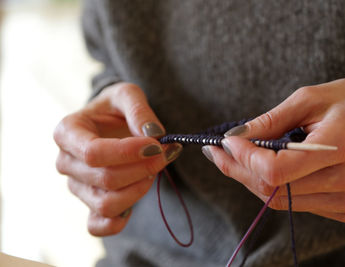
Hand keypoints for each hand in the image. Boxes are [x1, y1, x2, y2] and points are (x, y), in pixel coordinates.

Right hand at [54, 82, 181, 235]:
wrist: (110, 123)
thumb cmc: (115, 108)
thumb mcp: (127, 95)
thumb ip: (139, 109)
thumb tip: (153, 135)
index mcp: (67, 132)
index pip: (94, 152)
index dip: (128, 153)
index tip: (156, 145)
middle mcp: (66, 162)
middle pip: (105, 179)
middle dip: (143, 169)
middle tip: (166, 153)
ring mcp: (77, 186)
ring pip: (106, 204)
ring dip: (139, 190)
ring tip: (153, 170)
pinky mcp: (90, 204)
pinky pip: (99, 226)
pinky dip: (120, 221)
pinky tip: (136, 199)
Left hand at [203, 79, 344, 221]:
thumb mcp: (310, 98)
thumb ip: (271, 120)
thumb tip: (235, 136)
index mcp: (342, 147)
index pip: (276, 170)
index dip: (244, 158)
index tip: (226, 141)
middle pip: (272, 189)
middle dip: (238, 170)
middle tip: (216, 153)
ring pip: (280, 200)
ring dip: (252, 179)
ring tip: (235, 158)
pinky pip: (296, 204)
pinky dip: (275, 187)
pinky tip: (268, 168)